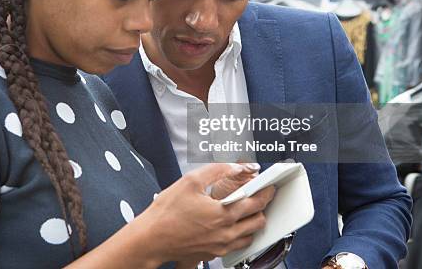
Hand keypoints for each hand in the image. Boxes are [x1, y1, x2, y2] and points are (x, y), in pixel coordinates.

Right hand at [132, 163, 275, 264]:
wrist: (152, 238)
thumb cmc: (166, 212)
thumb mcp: (191, 181)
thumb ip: (217, 170)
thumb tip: (237, 167)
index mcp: (223, 214)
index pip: (256, 202)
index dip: (266, 192)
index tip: (269, 186)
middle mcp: (226, 233)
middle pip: (259, 221)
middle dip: (263, 207)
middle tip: (261, 196)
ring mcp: (221, 246)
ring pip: (251, 235)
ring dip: (253, 222)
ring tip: (248, 210)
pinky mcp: (213, 253)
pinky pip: (238, 245)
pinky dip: (241, 234)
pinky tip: (233, 224)